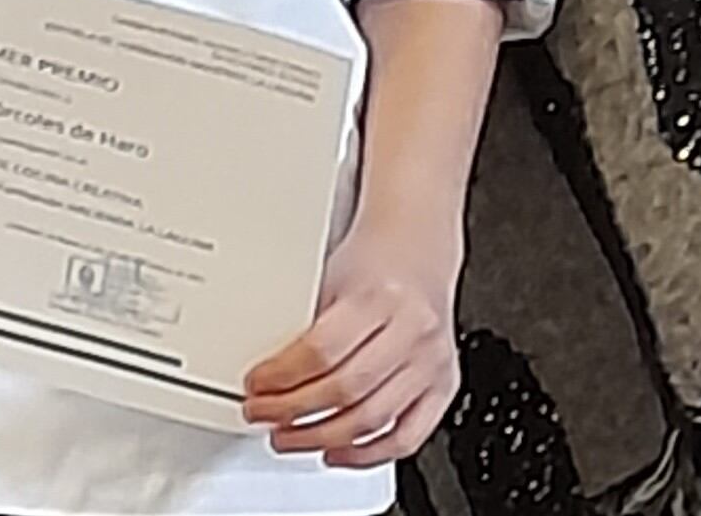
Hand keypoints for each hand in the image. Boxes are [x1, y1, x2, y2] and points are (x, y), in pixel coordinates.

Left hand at [242, 216, 463, 465]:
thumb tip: (267, 381)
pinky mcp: (445, 384)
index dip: (281, 377)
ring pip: (372, 419)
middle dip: (293, 411)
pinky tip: (336, 452)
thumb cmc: (374, 264)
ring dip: (320, 438)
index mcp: (381, 296)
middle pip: (345, 389)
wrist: (419, 248)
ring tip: (288, 436)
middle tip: (262, 414)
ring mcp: (432, 360)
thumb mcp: (331, 281)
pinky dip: (367, 454)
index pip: (322, 351)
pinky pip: (407, 437)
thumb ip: (307, 331)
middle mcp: (413, 329)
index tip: (255, 387)